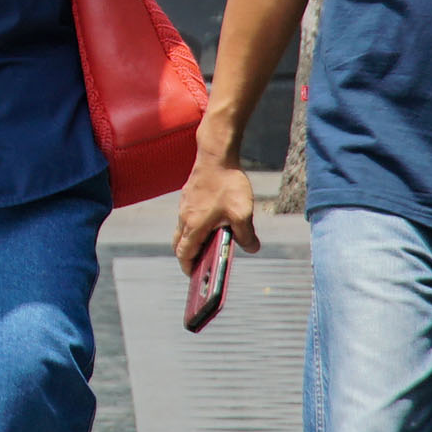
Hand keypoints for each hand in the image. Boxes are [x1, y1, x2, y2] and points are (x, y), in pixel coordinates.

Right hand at [174, 145, 259, 265]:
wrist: (216, 155)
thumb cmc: (228, 184)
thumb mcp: (242, 213)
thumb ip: (246, 235)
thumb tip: (252, 248)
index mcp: (194, 226)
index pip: (184, 254)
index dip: (188, 267)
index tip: (194, 275)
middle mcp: (184, 217)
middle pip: (179, 244)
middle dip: (187, 256)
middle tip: (199, 263)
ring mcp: (184, 206)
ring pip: (182, 229)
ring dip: (191, 239)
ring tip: (207, 244)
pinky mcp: (187, 196)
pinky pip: (186, 216)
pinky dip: (193, 225)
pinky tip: (211, 221)